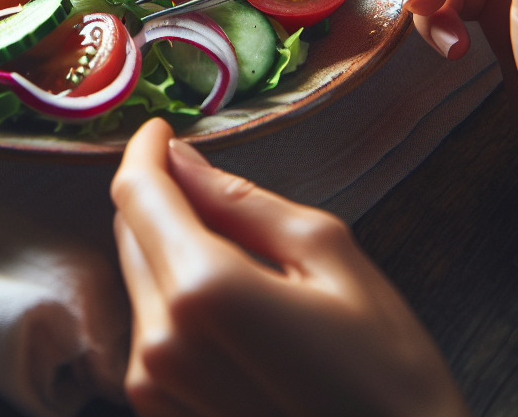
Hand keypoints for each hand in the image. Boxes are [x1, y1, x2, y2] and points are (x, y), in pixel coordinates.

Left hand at [110, 118, 467, 416]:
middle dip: (162, 197)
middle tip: (212, 188)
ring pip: (138, 278)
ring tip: (244, 266)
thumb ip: (242, 201)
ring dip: (170, 250)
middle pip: (130, 232)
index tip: (163, 130)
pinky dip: (176, 301)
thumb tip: (181, 158)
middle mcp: (162, 342)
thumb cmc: (387, 376)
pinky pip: (149, 330)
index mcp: (204, 290)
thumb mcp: (328, 257)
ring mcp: (156, 389)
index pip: (137, 193)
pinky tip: (234, 316)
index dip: (146, 150)